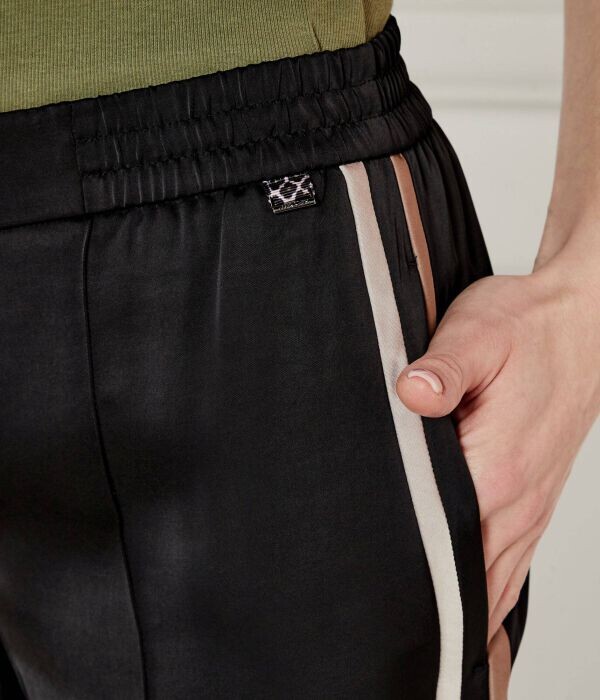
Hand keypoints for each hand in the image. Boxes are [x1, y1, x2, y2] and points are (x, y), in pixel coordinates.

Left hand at [395, 267, 599, 641]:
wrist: (582, 322)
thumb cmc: (527, 327)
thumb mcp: (478, 333)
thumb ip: (443, 369)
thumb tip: (411, 393)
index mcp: (497, 468)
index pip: (439, 541)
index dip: (397, 564)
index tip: (360, 586)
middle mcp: (517, 500)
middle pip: (466, 575)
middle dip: (424, 600)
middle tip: (372, 620)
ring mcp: (531, 505)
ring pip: (493, 579)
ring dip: (459, 604)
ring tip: (410, 631)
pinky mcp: (534, 498)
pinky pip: (511, 563)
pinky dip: (487, 589)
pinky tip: (466, 602)